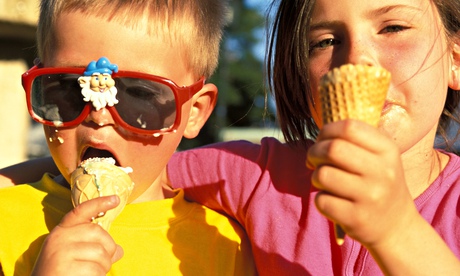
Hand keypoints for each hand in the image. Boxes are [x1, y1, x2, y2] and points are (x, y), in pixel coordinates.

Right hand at [32, 195, 123, 275]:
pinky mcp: (65, 268)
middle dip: (108, 249)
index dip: (100, 203)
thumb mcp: (73, 254)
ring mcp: (61, 252)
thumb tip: (119, 250)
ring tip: (90, 273)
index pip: (82, 211)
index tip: (116, 199)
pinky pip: (96, 270)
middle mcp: (59, 238)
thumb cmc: (61, 273)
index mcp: (61, 232)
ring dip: (103, 267)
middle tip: (102, 263)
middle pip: (98, 232)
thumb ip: (94, 246)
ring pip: (101, 253)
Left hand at [306, 119, 418, 247]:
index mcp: (388, 150)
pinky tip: (332, 201)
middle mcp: (382, 172)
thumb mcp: (379, 156)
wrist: (396, 226)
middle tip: (313, 160)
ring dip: (316, 177)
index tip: (322, 141)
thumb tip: (318, 139)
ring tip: (325, 182)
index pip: (349, 127)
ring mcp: (370, 197)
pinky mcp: (356, 218)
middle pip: (333, 148)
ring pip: (323, 175)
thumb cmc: (377, 183)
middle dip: (314, 152)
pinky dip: (320, 199)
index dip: (327, 131)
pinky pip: (322, 200)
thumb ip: (353, 140)